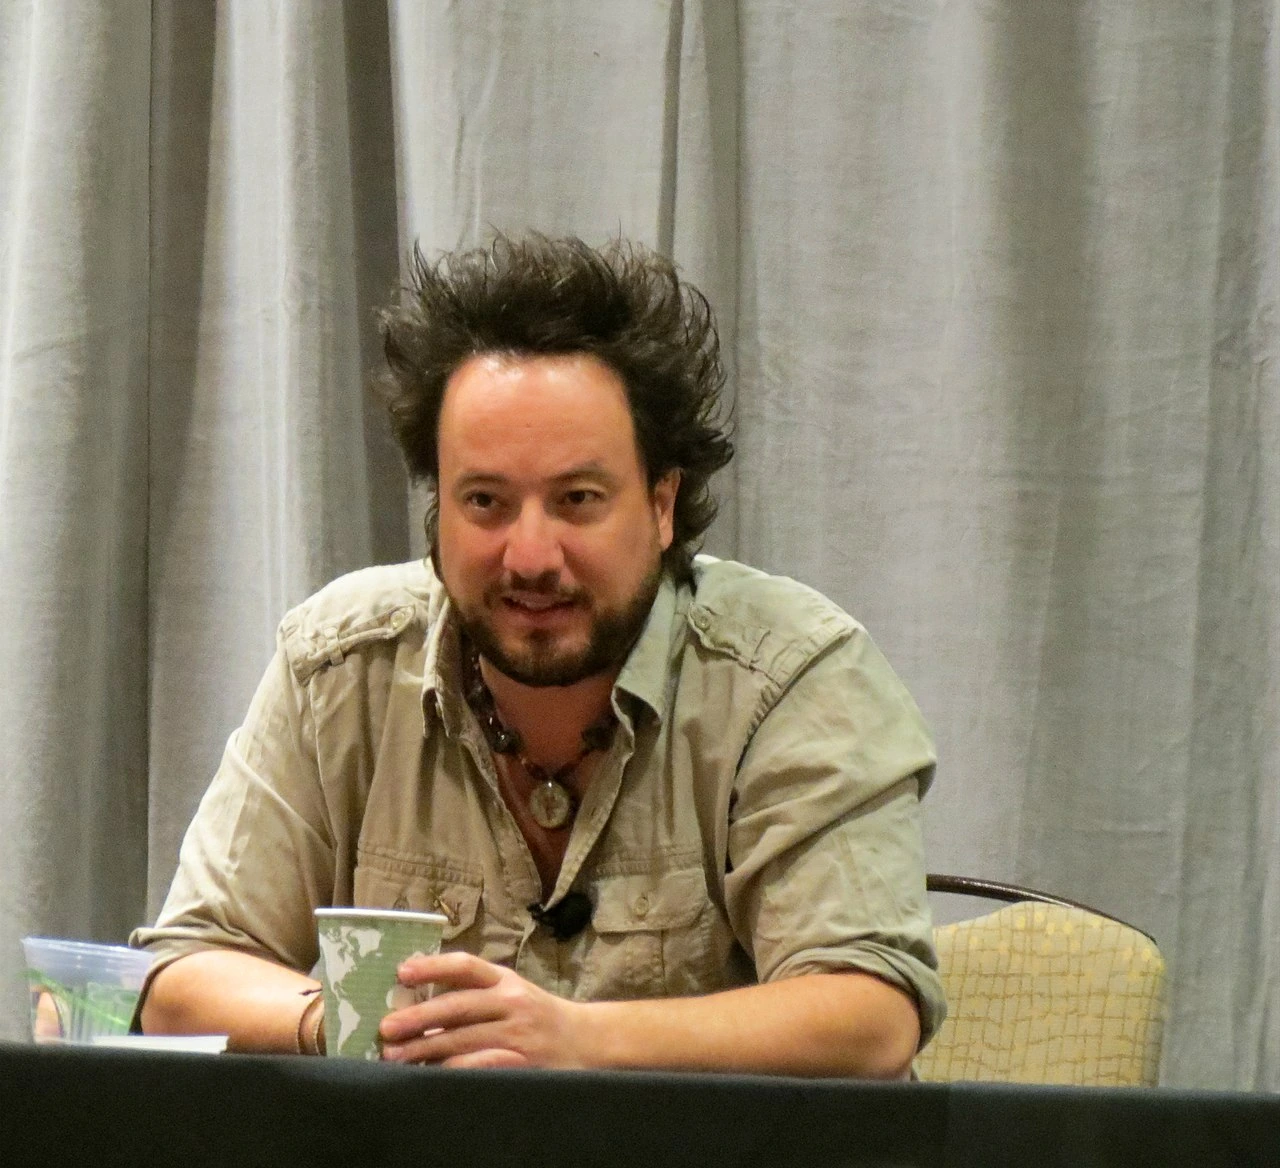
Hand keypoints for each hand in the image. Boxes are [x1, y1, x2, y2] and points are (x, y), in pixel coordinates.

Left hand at [378, 952, 590, 1068]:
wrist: (587, 1041)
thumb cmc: (538, 1016)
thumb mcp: (512, 993)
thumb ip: (476, 994)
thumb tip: (418, 1002)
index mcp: (506, 980)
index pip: (466, 966)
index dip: (433, 967)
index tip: (401, 972)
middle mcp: (512, 1002)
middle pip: (459, 1006)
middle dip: (419, 1018)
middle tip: (385, 1028)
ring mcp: (518, 1033)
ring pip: (464, 1039)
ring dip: (426, 1049)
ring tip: (396, 1057)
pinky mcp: (522, 1063)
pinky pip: (482, 1065)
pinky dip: (456, 1070)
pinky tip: (434, 1075)